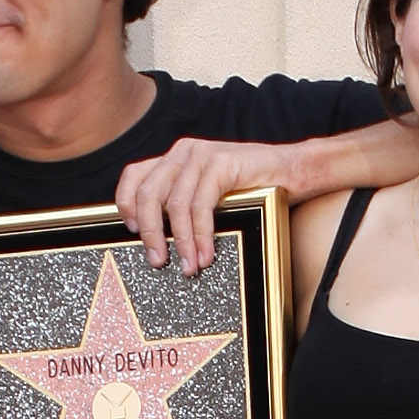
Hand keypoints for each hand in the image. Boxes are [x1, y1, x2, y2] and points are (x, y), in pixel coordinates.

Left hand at [115, 136, 276, 273]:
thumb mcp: (208, 196)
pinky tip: (205, 253)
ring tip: (187, 266)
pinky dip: (200, 235)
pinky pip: (201, 205)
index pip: (133, 177)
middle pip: (148, 193)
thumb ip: (184, 206)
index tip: (133, 233)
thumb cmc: (251, 188)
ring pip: (175, 204)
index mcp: (174, 159)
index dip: (126, 205)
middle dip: (151, 233)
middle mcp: (183, 153)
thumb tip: (159, 242)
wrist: (293, 170)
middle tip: (157, 260)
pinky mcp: (221, 163)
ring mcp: (201, 155)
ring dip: (180, 241)